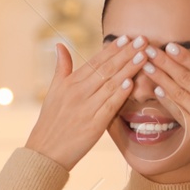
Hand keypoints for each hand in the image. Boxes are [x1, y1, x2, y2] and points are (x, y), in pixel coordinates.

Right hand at [24, 37, 149, 169]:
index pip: (95, 62)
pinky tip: (131, 83)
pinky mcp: (93, 125)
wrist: (45, 151)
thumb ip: (61, 67)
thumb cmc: (51, 121)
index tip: (127, 38)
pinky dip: (120, 94)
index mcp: (70, 83)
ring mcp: (86, 108)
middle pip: (106, 69)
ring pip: (111, 84)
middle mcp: (78, 93)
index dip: (112, 49)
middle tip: (143, 40)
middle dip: (127, 53)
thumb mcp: (53, 91)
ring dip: (129, 69)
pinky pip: (109, 106)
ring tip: (144, 56)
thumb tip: (60, 45)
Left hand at [145, 46, 189, 181]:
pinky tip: (156, 90)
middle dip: (166, 62)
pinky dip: (167, 100)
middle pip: (187, 78)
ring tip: (146, 66)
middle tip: (149, 50)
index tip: (171, 46)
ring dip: (161, 78)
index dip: (186, 57)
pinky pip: (179, 113)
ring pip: (179, 93)